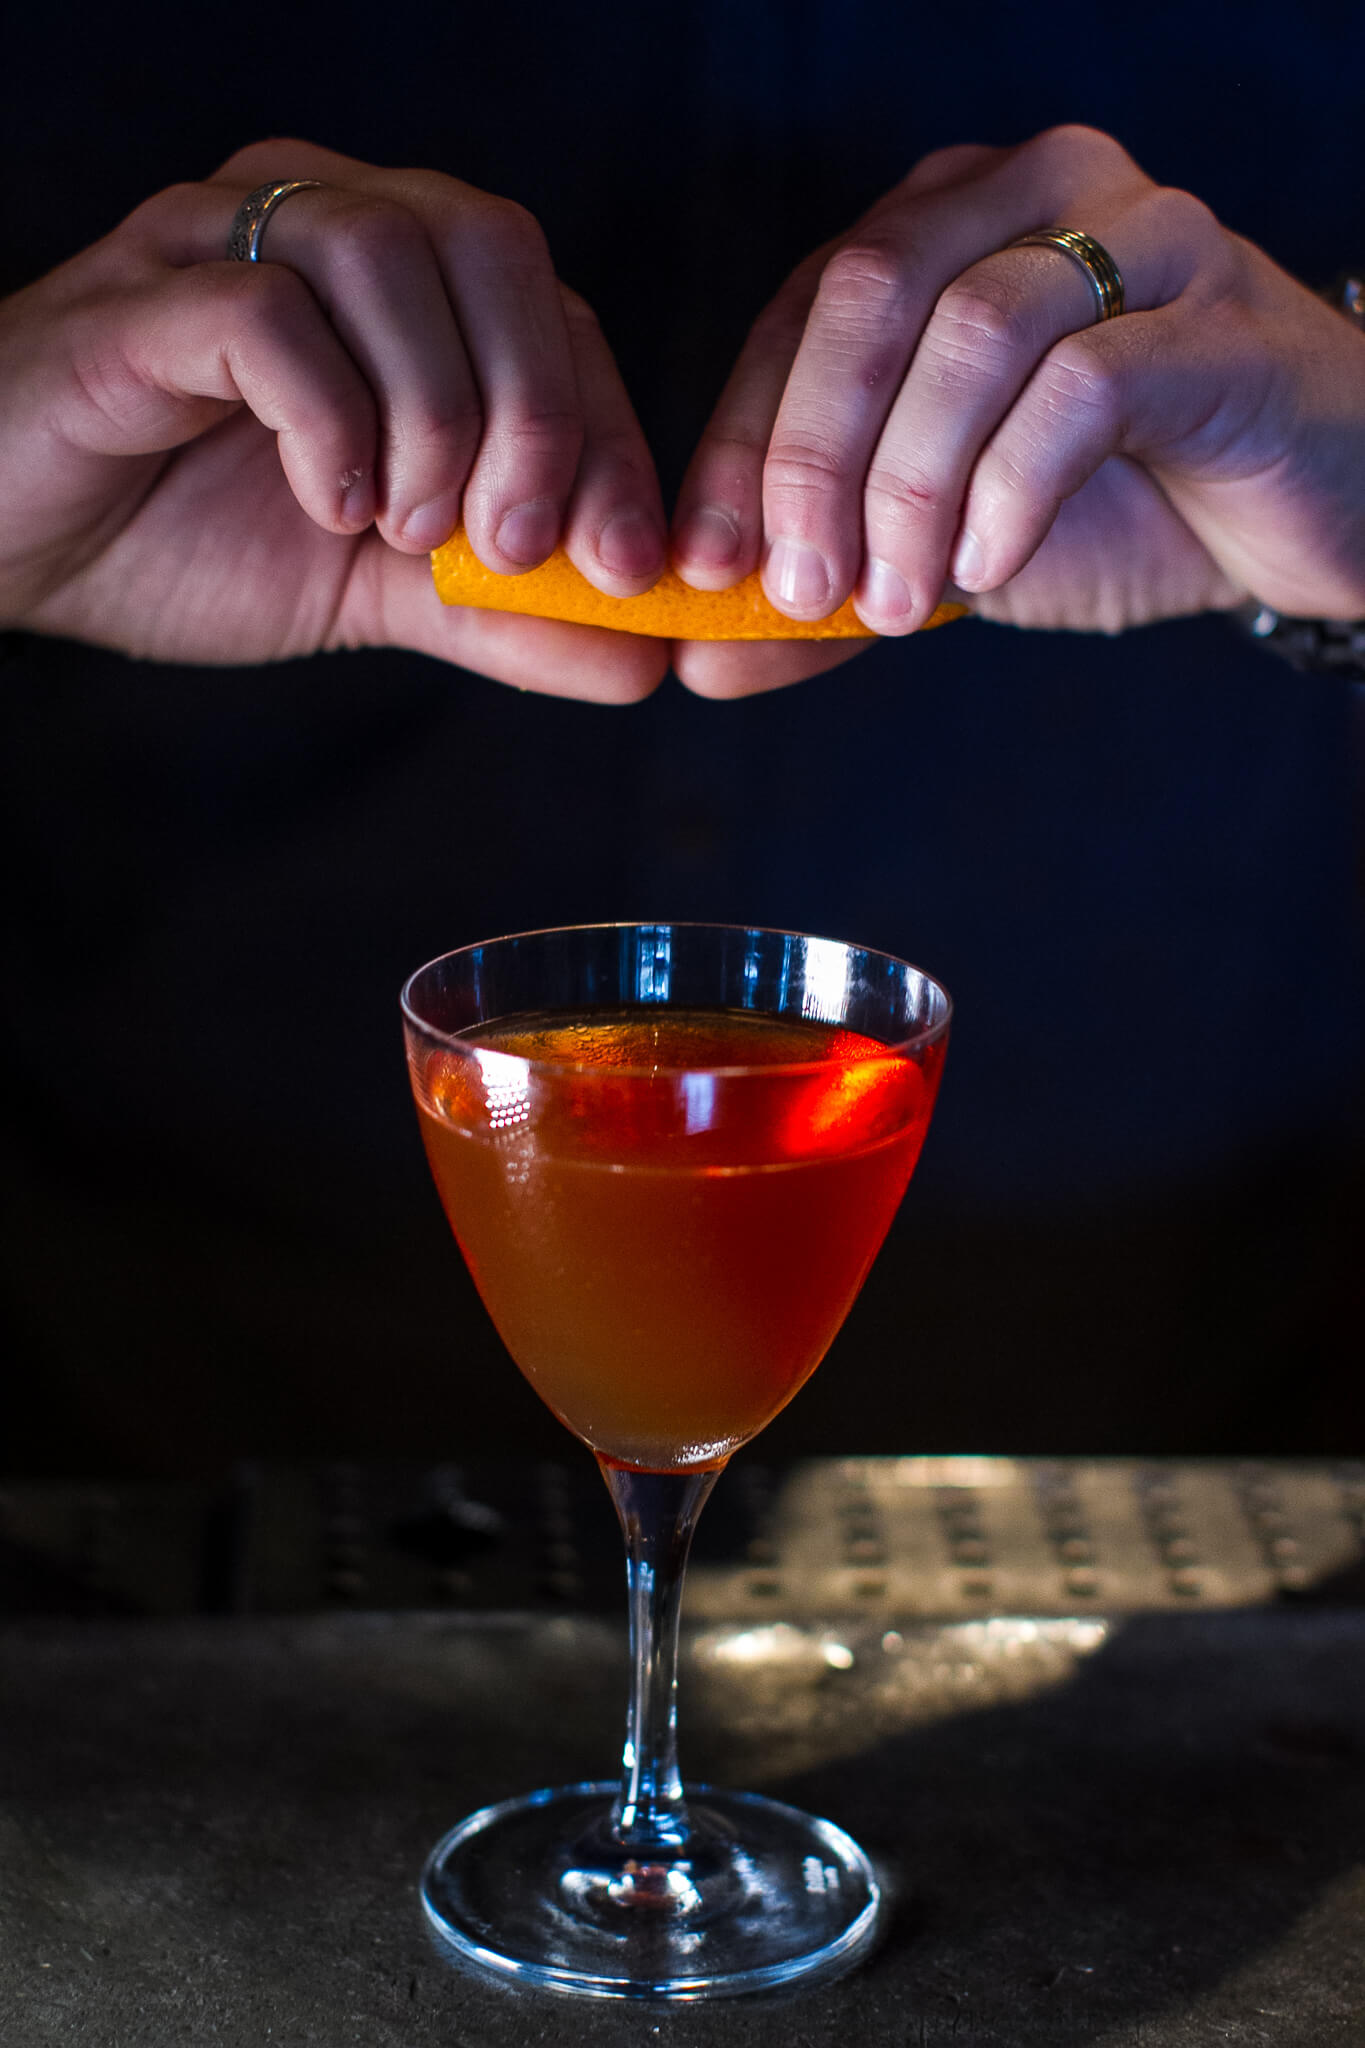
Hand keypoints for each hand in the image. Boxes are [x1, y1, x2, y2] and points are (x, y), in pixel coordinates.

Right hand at [0, 140, 668, 701]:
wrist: (13, 549)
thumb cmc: (188, 539)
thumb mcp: (380, 590)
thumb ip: (508, 614)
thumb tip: (648, 656)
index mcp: (398, 282)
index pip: (552, 311)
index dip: (607, 433)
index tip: (625, 563)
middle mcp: (319, 225)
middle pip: (491, 243)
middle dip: (537, 411)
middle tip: (514, 546)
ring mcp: (219, 243)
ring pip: (386, 253)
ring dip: (431, 414)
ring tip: (400, 531)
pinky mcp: (135, 302)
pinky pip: (263, 312)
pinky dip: (326, 420)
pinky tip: (325, 508)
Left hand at [669, 125, 1364, 696]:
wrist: (1303, 510)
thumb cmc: (1115, 507)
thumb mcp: (943, 553)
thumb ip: (831, 594)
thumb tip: (701, 660)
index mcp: (946, 227)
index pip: (804, 312)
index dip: (743, 441)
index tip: (706, 568)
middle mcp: (1034, 194)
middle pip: (869, 294)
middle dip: (811, 457)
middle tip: (801, 587)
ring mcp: (1137, 238)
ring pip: (972, 333)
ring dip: (912, 489)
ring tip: (902, 601)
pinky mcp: (1219, 321)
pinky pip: (1083, 384)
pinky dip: (1011, 490)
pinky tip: (990, 567)